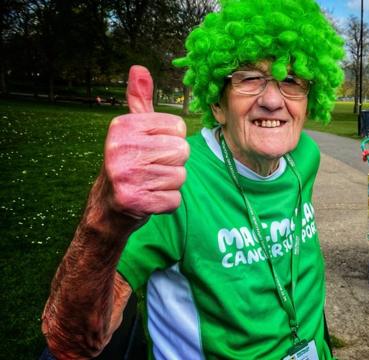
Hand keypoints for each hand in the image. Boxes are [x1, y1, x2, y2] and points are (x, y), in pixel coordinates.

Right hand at [103, 65, 188, 218]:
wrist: (109, 204)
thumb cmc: (129, 160)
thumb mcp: (132, 128)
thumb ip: (139, 99)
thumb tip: (139, 68)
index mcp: (123, 126)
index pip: (178, 127)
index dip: (172, 139)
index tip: (152, 147)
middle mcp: (121, 148)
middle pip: (182, 151)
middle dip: (174, 162)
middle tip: (152, 167)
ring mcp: (126, 176)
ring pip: (180, 176)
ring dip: (170, 183)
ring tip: (150, 182)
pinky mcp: (135, 201)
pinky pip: (174, 199)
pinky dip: (167, 202)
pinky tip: (150, 198)